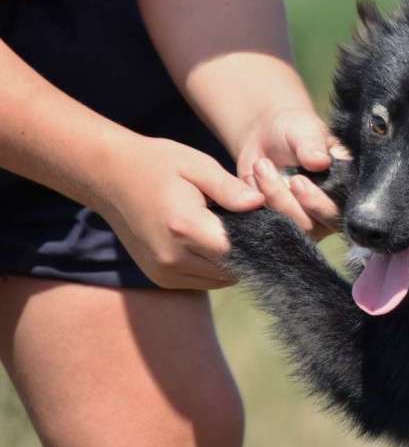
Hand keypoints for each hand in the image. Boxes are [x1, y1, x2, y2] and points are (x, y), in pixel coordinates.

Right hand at [94, 136, 263, 288]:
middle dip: (245, 250)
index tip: (259, 220)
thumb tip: (260, 203)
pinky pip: (202, 281)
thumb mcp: (197, 165)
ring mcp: (164, 272)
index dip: (256, 237)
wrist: (110, 176)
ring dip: (229, 261)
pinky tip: (206, 242)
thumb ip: (229, 188)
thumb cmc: (158, 164)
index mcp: (184, 227)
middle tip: (241, 222)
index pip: (238, 250)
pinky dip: (212, 267)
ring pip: (219, 279)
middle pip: (231, 268)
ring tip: (221, 230)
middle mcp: (172, 257)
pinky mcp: (160, 278)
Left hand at [234, 108, 344, 239]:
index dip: (317, 202)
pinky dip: (251, 201)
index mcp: (343, 192)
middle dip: (286, 200)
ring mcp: (299, 219)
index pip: (337, 211)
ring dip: (269, 196)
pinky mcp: (274, 220)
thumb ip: (314, 146)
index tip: (297, 181)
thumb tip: (320, 161)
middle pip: (309, 224)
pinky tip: (252, 176)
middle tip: (266, 168)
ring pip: (285, 225)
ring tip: (260, 165)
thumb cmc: (296, 131)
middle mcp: (324, 212)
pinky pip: (261, 222)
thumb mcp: (307, 131)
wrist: (267, 134)